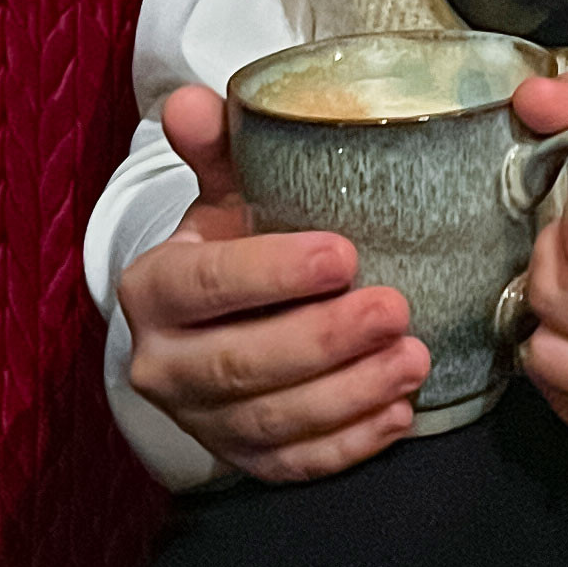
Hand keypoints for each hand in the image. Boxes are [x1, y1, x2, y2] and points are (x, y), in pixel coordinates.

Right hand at [115, 86, 430, 482]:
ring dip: (348, 395)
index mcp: (154, 288)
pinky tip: (398, 414)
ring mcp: (201, 422)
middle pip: (241, 364)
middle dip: (324, 341)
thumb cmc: (233, 240)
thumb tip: (192, 101)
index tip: (344, 255)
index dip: (273, 274)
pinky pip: (294, 466)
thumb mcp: (222, 188)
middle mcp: (163, 364)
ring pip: (271, 422)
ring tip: (413, 359)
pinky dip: (348, 446)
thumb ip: (215, 146)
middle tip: (395, 309)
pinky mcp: (241, 461)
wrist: (215, 317)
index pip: (206, 284)